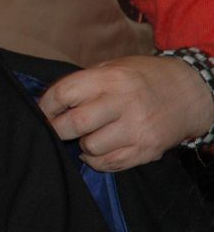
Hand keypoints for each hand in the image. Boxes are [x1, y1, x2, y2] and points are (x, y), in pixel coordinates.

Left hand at [40, 55, 213, 171]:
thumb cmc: (143, 78)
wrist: (191, 92)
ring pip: (90, 147)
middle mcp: (124, 103)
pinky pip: (109, 164)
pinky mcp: (147, 150)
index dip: (46, 106)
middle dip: (57, 129)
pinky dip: (96, 160)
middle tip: (57, 128)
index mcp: (111, 78)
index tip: (41, 112)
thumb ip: (84, 83)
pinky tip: (99, 149)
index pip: (64, 93)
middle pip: (74, 124)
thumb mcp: (113, 67)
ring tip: (89, 134)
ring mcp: (137, 129)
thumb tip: (48, 104)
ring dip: (82, 144)